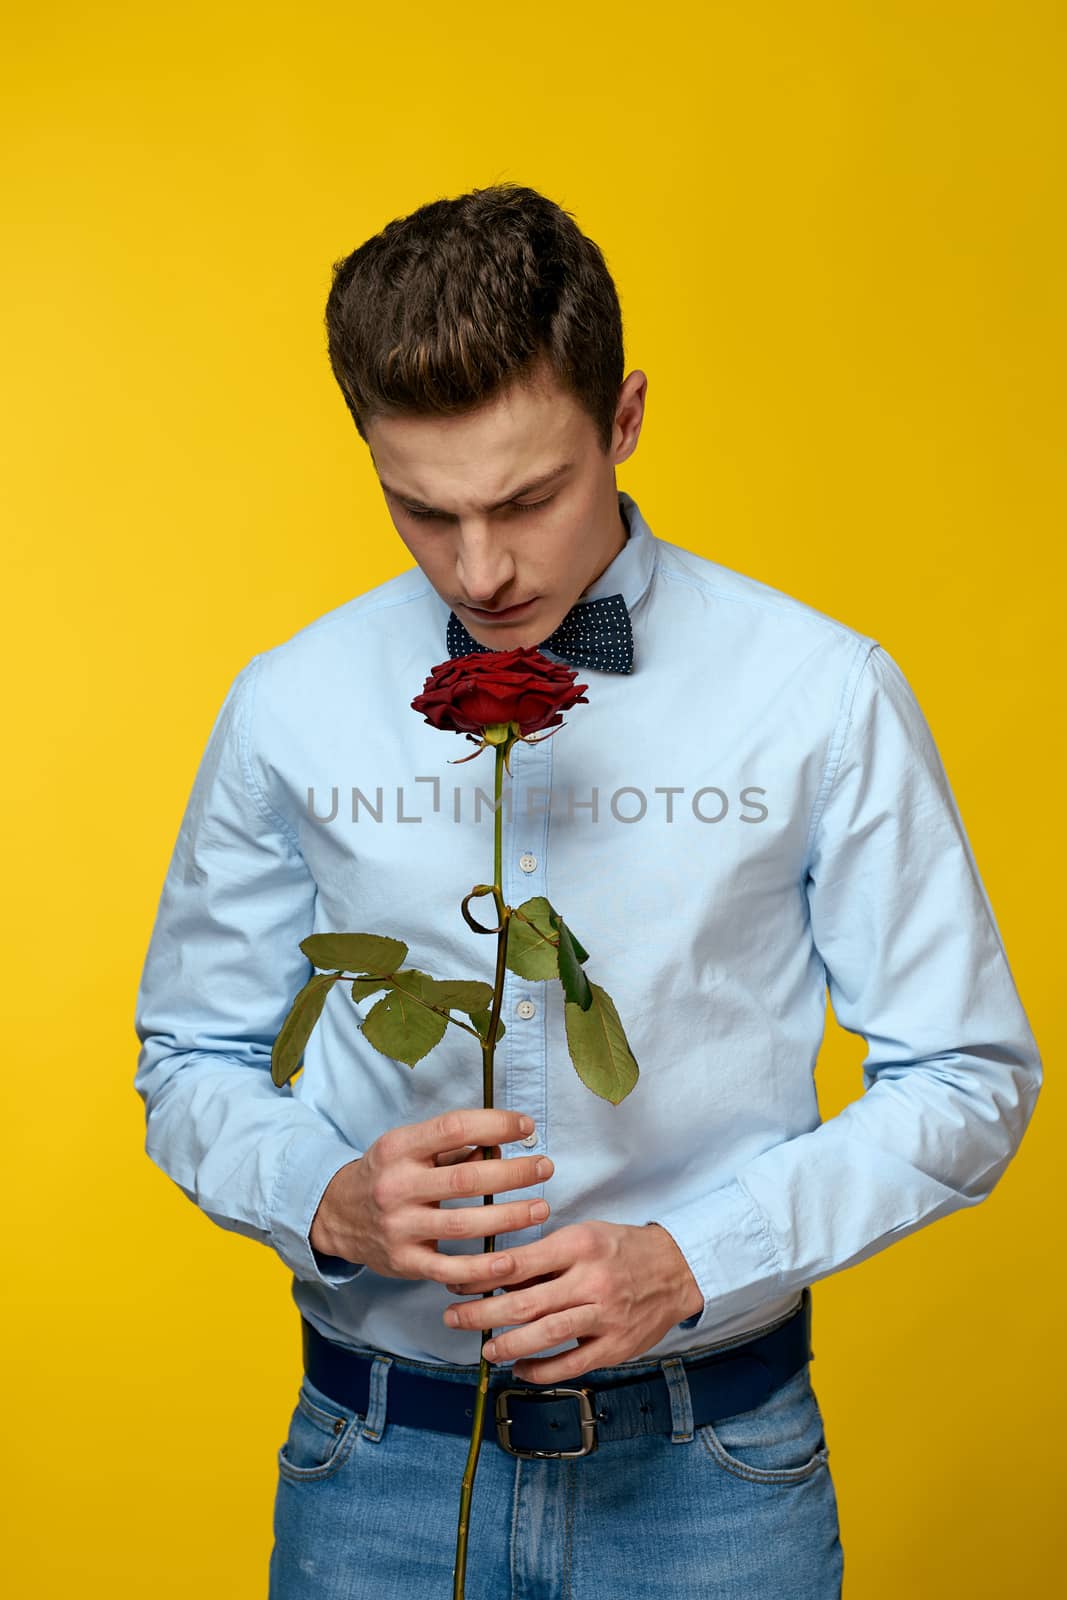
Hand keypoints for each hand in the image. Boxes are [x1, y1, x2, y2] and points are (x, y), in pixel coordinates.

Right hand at [309, 1108, 553, 1282]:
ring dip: (509, 1218)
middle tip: (544, 1167)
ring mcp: (399, 1227)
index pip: (453, 1128)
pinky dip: (483, 1268)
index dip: (495, 1124)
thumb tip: (502, 1145)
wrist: (336, 1215)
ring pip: (464, 1225)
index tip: (527, 1127)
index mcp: (399, 1148)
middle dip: (513, 1173)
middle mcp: (396, 1186)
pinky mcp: (404, 1262)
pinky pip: (450, 1269)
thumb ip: (453, 1147)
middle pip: (465, 1179)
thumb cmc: (387, 1174)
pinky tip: (511, 1260)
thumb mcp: (408, 1148)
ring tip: (540, 1208)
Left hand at [441, 1220, 704, 1382]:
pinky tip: (521, 1369)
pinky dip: (542, 1370)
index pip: (521, 1262)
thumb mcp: (584, 1235)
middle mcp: (591, 1280)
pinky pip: (572, 1364)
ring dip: (508, 1345)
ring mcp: (605, 1316)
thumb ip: (545, 1257)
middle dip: (483, 1313)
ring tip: (485, 1349)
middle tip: (454, 1319)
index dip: (483, 1276)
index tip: (457, 1284)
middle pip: (527, 1302)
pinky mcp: (616, 1346)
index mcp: (580, 1244)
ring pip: (547, 1335)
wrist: (678, 1269)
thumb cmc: (622, 1249)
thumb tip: (495, 1275)